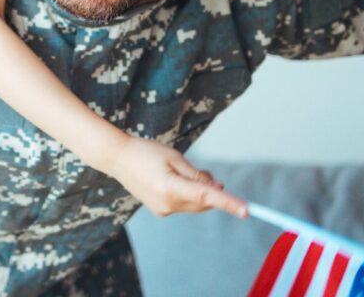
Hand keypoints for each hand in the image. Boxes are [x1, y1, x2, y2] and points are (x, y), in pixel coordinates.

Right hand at [107, 136, 247, 218]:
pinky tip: (175, 180)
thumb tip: (216, 187)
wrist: (117, 159)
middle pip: (203, 203)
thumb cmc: (145, 152)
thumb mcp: (174, 157)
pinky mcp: (160, 210)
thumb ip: (197, 175)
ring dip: (199, 192)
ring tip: (185, 172)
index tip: (247, 210)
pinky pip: (184, 205)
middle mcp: (167, 204)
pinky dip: (188, 195)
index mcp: (170, 187)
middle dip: (212, 191)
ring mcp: (163, 210)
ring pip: (194, 205)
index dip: (228, 203)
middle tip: (208, 173)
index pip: (206, 196)